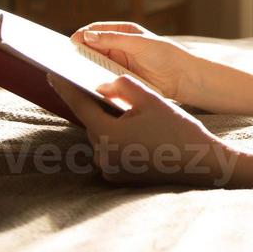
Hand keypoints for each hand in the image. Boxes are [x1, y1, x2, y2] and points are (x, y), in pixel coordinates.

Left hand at [48, 74, 238, 188]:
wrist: (201, 164)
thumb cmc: (178, 130)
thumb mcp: (151, 99)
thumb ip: (122, 86)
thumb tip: (101, 87)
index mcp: (108, 134)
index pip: (79, 105)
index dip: (64, 88)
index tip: (51, 74)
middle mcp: (103, 155)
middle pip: (92, 122)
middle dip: (98, 107)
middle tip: (104, 91)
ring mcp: (110, 169)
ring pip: (102, 137)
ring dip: (110, 124)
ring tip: (131, 114)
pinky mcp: (118, 177)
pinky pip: (110, 151)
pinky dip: (118, 140)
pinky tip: (137, 133)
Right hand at [70, 22, 201, 103]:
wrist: (182, 79)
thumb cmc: (165, 56)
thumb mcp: (139, 44)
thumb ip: (114, 40)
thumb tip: (87, 36)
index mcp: (123, 32)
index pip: (96, 30)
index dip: (83, 35)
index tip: (72, 42)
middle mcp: (118, 47)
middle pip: (92, 48)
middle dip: (79, 52)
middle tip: (64, 58)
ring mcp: (118, 64)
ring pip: (94, 64)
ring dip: (84, 67)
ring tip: (70, 71)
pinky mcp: (120, 79)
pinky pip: (102, 78)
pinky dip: (93, 79)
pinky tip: (85, 82)